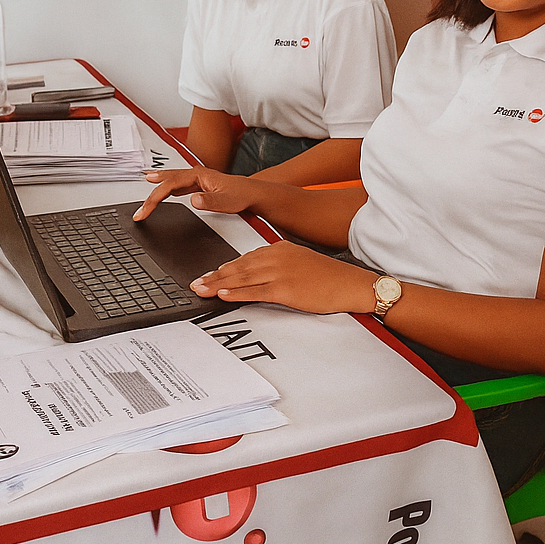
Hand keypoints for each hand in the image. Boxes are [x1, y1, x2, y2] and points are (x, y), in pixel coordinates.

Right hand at [133, 167, 260, 220]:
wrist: (253, 194)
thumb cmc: (242, 196)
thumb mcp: (227, 202)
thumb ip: (210, 200)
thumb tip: (193, 200)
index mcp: (198, 175)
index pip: (169, 185)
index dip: (154, 198)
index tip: (144, 212)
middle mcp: (196, 175)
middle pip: (167, 181)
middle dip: (151, 194)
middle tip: (139, 210)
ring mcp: (197, 179)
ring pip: (171, 180)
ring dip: (157, 185)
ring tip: (144, 183)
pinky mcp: (200, 185)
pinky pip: (178, 185)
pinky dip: (167, 187)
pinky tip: (165, 190)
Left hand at [189, 240, 375, 314]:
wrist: (348, 283)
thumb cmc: (327, 276)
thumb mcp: (300, 260)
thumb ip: (278, 263)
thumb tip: (257, 274)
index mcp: (279, 248)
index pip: (246, 257)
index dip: (226, 268)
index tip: (211, 274)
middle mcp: (276, 257)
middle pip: (239, 267)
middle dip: (215, 276)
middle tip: (196, 282)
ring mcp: (280, 272)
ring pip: (241, 278)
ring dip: (218, 284)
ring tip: (201, 289)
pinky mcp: (285, 289)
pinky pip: (255, 292)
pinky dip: (236, 293)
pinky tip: (223, 295)